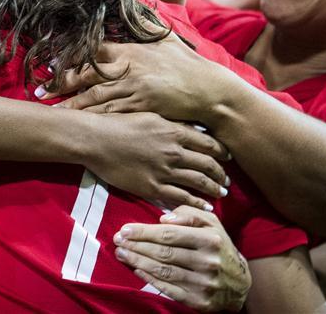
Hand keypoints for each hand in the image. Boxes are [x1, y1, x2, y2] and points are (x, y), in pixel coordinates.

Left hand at [43, 32, 224, 122]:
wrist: (207, 90)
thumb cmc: (187, 64)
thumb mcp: (167, 38)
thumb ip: (147, 22)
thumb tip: (134, 1)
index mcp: (131, 51)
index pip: (95, 51)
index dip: (73, 57)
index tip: (54, 63)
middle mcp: (129, 68)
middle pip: (88, 75)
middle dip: (63, 82)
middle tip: (42, 89)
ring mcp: (134, 89)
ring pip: (95, 97)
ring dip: (72, 104)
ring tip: (53, 110)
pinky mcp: (141, 108)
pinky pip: (112, 114)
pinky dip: (94, 119)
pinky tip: (80, 124)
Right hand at [84, 112, 229, 210]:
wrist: (97, 140)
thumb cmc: (121, 123)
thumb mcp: (152, 116)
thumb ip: (174, 125)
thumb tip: (195, 130)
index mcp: (175, 132)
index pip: (209, 144)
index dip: (222, 152)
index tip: (228, 157)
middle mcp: (174, 152)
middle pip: (208, 165)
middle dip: (221, 174)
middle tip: (228, 181)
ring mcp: (164, 171)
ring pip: (198, 182)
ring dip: (213, 189)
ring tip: (222, 194)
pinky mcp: (152, 187)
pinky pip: (180, 198)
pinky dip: (196, 204)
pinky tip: (205, 208)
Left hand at [113, 206, 249, 311]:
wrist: (239, 284)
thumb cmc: (219, 246)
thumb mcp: (212, 224)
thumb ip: (189, 214)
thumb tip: (163, 218)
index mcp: (209, 239)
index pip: (170, 234)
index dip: (145, 232)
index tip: (125, 229)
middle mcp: (207, 261)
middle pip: (164, 252)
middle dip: (137, 246)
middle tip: (118, 241)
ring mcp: (202, 283)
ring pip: (164, 271)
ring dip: (138, 262)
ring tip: (121, 254)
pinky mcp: (197, 300)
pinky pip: (169, 289)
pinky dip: (150, 279)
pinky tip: (137, 269)